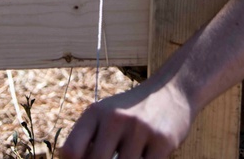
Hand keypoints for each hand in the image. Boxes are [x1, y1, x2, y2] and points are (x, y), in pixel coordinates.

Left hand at [59, 77, 193, 158]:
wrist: (172, 91)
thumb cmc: (131, 113)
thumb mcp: (106, 116)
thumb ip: (87, 141)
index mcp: (95, 113)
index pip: (70, 151)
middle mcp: (115, 118)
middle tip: (114, 157)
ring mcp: (139, 129)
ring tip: (131, 153)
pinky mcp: (163, 141)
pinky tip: (146, 156)